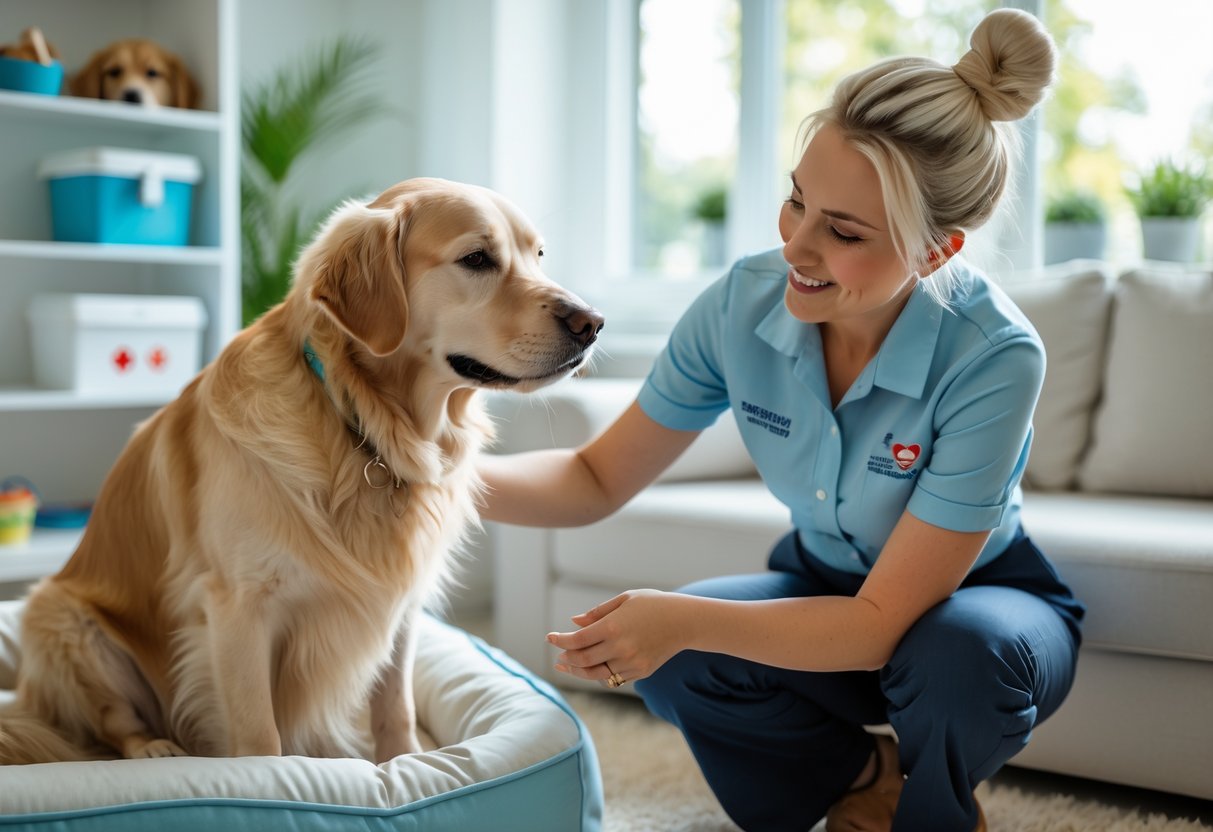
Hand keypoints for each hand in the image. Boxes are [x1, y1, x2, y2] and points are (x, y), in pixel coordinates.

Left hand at [547, 589, 691, 686]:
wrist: (685, 621)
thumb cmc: (653, 604)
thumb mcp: (625, 600)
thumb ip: (597, 613)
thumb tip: (574, 623)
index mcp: (613, 626)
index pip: (577, 640)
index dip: (560, 640)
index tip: (550, 638)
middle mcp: (620, 648)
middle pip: (582, 660)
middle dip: (566, 658)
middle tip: (558, 655)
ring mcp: (631, 663)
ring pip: (596, 674)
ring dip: (578, 671)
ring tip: (567, 665)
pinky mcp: (640, 672)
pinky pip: (613, 677)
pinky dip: (599, 673)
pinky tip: (592, 666)